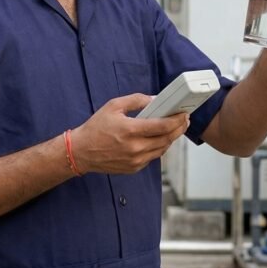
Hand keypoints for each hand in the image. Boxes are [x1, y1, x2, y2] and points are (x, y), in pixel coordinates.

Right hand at [70, 93, 189, 174]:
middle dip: (179, 128)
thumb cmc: (96, 127)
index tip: (184, 114)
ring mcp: (135, 160)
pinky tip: (160, 138)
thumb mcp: (113, 106)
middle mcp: (135, 147)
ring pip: (162, 149)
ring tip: (175, 128)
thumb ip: (136, 100)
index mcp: (130, 130)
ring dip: (171, 138)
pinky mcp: (134, 168)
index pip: (162, 126)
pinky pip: (153, 157)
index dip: (177, 120)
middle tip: (184, 120)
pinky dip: (159, 147)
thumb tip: (155, 100)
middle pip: (167, 139)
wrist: (82, 151)